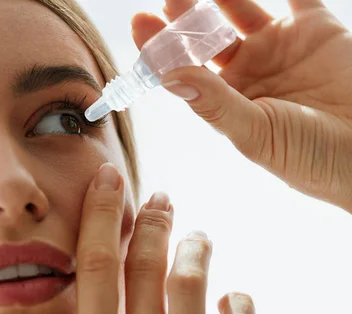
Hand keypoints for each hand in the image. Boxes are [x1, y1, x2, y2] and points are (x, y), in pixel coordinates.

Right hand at [69, 163, 256, 313]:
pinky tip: (228, 297)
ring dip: (194, 250)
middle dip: (152, 223)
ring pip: (192, 287)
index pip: (96, 270)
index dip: (100, 215)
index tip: (107, 180)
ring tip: (197, 237)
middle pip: (146, 268)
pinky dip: (237, 304)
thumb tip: (93, 308)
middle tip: (160, 201)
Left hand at [131, 0, 351, 212]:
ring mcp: (278, 47)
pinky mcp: (313, 28)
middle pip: (205, 37)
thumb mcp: (256, 133)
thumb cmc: (311, 157)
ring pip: (238, 9)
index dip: (162, 48)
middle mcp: (246, 71)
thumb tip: (169, 77)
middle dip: (183, 16)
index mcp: (226, 100)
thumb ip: (215, 105)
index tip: (140, 23)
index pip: (185, 69)